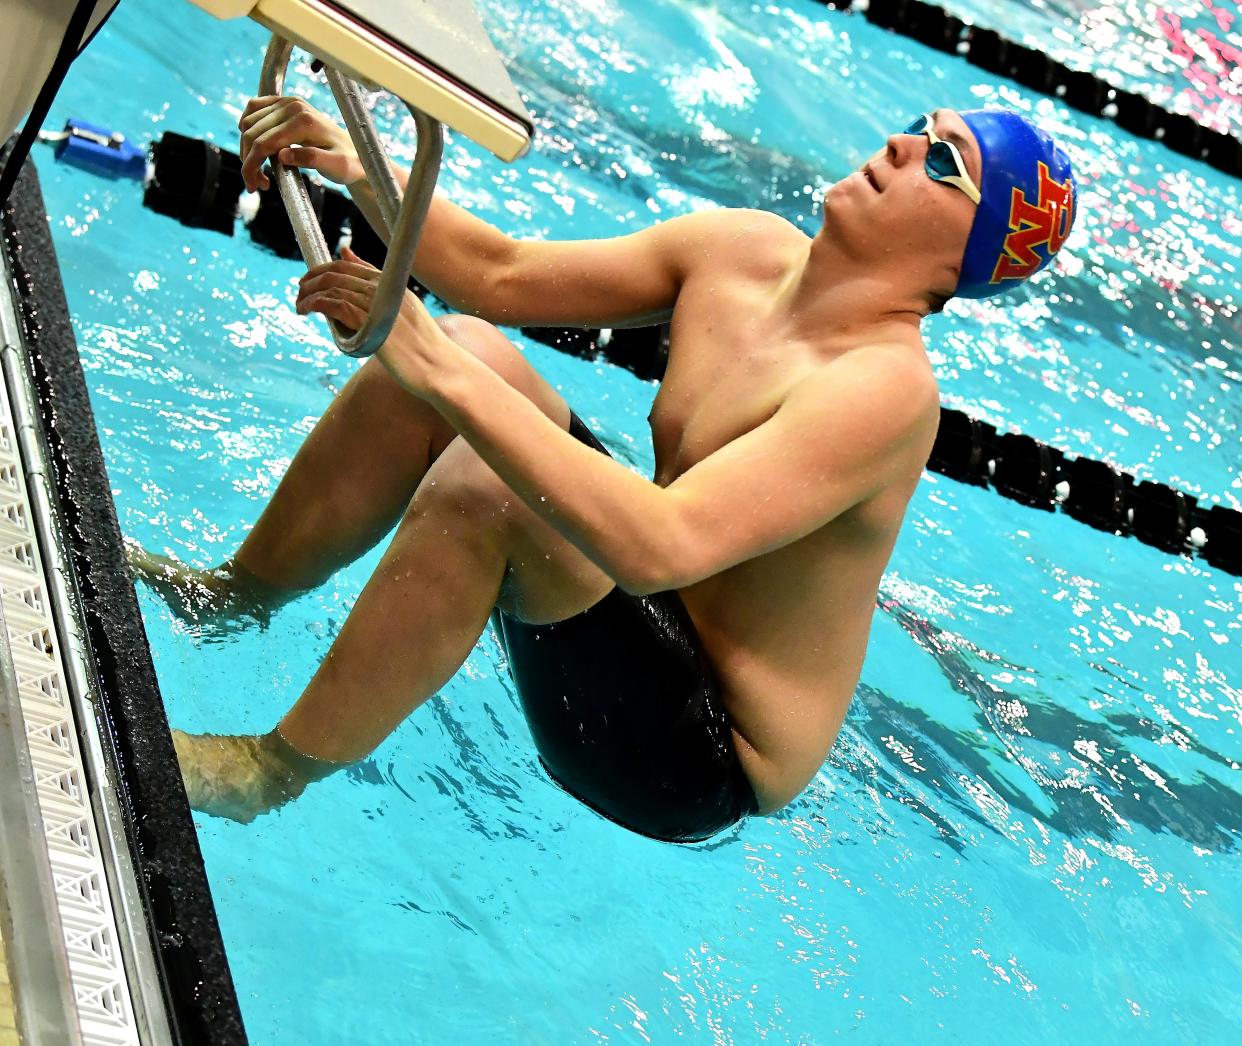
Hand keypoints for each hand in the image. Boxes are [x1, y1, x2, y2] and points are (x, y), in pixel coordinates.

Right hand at [238, 95, 364, 192]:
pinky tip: (254, 147)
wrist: (355, 152)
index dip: (252, 165)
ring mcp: (287, 102)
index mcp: (304, 121)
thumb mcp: (336, 167)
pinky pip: (254, 109)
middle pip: (252, 133)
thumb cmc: (348, 163)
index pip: (264, 142)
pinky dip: (247, 128)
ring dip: (247, 149)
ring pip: (248, 122)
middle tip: (257, 184)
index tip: (253, 186)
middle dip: (248, 161)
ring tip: (260, 172)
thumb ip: (312, 160)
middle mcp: (293, 106)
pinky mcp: (284, 103)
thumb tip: (283, 156)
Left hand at [296, 247, 448, 395]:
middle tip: (299, 292)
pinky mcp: (373, 324)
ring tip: (299, 306)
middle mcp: (387, 289)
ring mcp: (381, 305)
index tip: (310, 282)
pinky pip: (336, 305)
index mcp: (394, 285)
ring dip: (309, 294)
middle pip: (339, 272)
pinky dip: (316, 304)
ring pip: (333, 287)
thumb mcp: (403, 318)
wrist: (441, 369)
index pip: (351, 266)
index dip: (325, 269)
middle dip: (312, 279)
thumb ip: (380, 303)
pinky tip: (307, 311)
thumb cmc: (423, 349)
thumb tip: (365, 297)